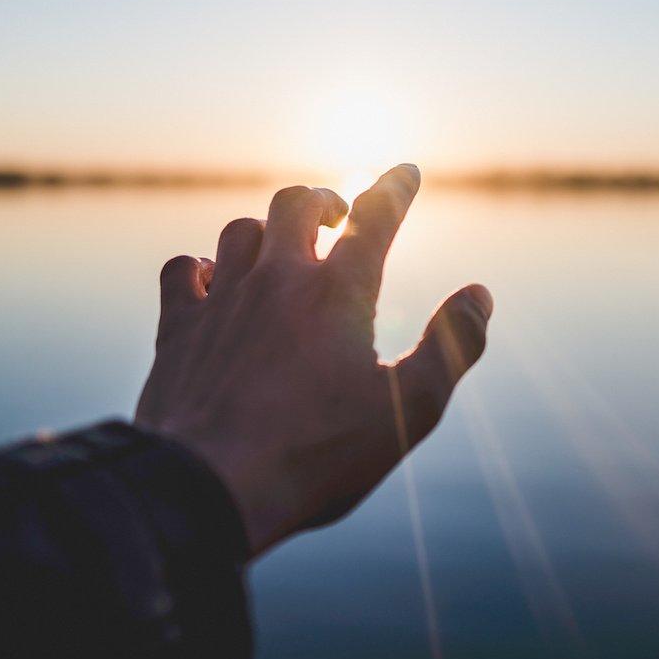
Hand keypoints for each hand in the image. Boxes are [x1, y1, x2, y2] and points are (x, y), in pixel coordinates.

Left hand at [134, 164, 492, 556]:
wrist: (209, 486)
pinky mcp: (179, 329)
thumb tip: (479, 295)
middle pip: (296, 204)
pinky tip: (212, 281)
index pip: (375, 217)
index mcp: (339, 293)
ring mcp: (222, 300)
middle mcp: (277, 280)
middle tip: (336, 216)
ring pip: (240, 231)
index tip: (405, 172)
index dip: (394, 188)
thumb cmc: (317, 455)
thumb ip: (452, 347)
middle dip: (323, 201)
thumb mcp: (408, 411)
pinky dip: (201, 266)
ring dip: (265, 231)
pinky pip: (184, 269)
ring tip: (280, 249)